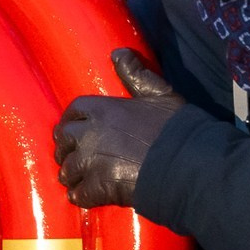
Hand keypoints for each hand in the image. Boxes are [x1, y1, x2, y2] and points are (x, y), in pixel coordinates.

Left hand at [52, 51, 185, 209]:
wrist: (187, 162)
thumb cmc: (175, 126)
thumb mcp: (159, 93)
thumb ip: (136, 74)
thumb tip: (118, 52)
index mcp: (102, 109)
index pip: (73, 111)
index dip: (71, 121)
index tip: (74, 128)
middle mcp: (90, 134)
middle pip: (63, 139)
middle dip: (66, 148)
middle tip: (74, 156)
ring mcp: (91, 162)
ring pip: (67, 169)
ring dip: (73, 174)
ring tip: (80, 179)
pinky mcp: (98, 187)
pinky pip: (78, 194)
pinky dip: (81, 196)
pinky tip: (88, 197)